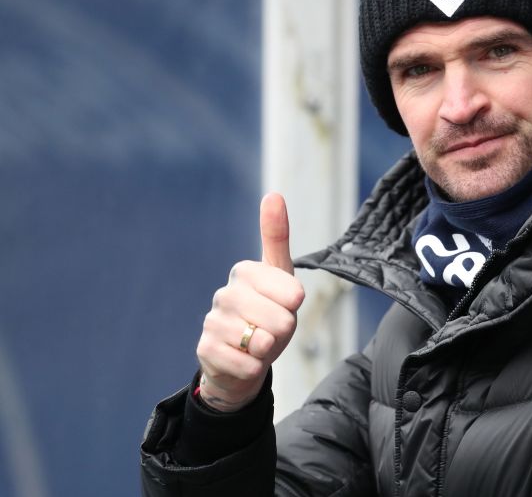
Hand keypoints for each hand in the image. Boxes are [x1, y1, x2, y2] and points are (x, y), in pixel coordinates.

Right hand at [196, 193, 305, 411]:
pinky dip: (253, 368)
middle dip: (283, 331)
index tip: (284, 304)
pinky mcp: (205, 350)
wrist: (243, 359)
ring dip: (268, 350)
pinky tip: (243, 359)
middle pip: (281, 320)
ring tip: (256, 343)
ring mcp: (213, 321)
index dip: (294, 306)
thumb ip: (277, 237)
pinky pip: (248, 364)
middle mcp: (226, 292)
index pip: (293, 294)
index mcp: (246, 270)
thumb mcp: (282, 277)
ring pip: (263, 342)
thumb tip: (273, 194)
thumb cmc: (268, 313)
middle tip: (270, 328)